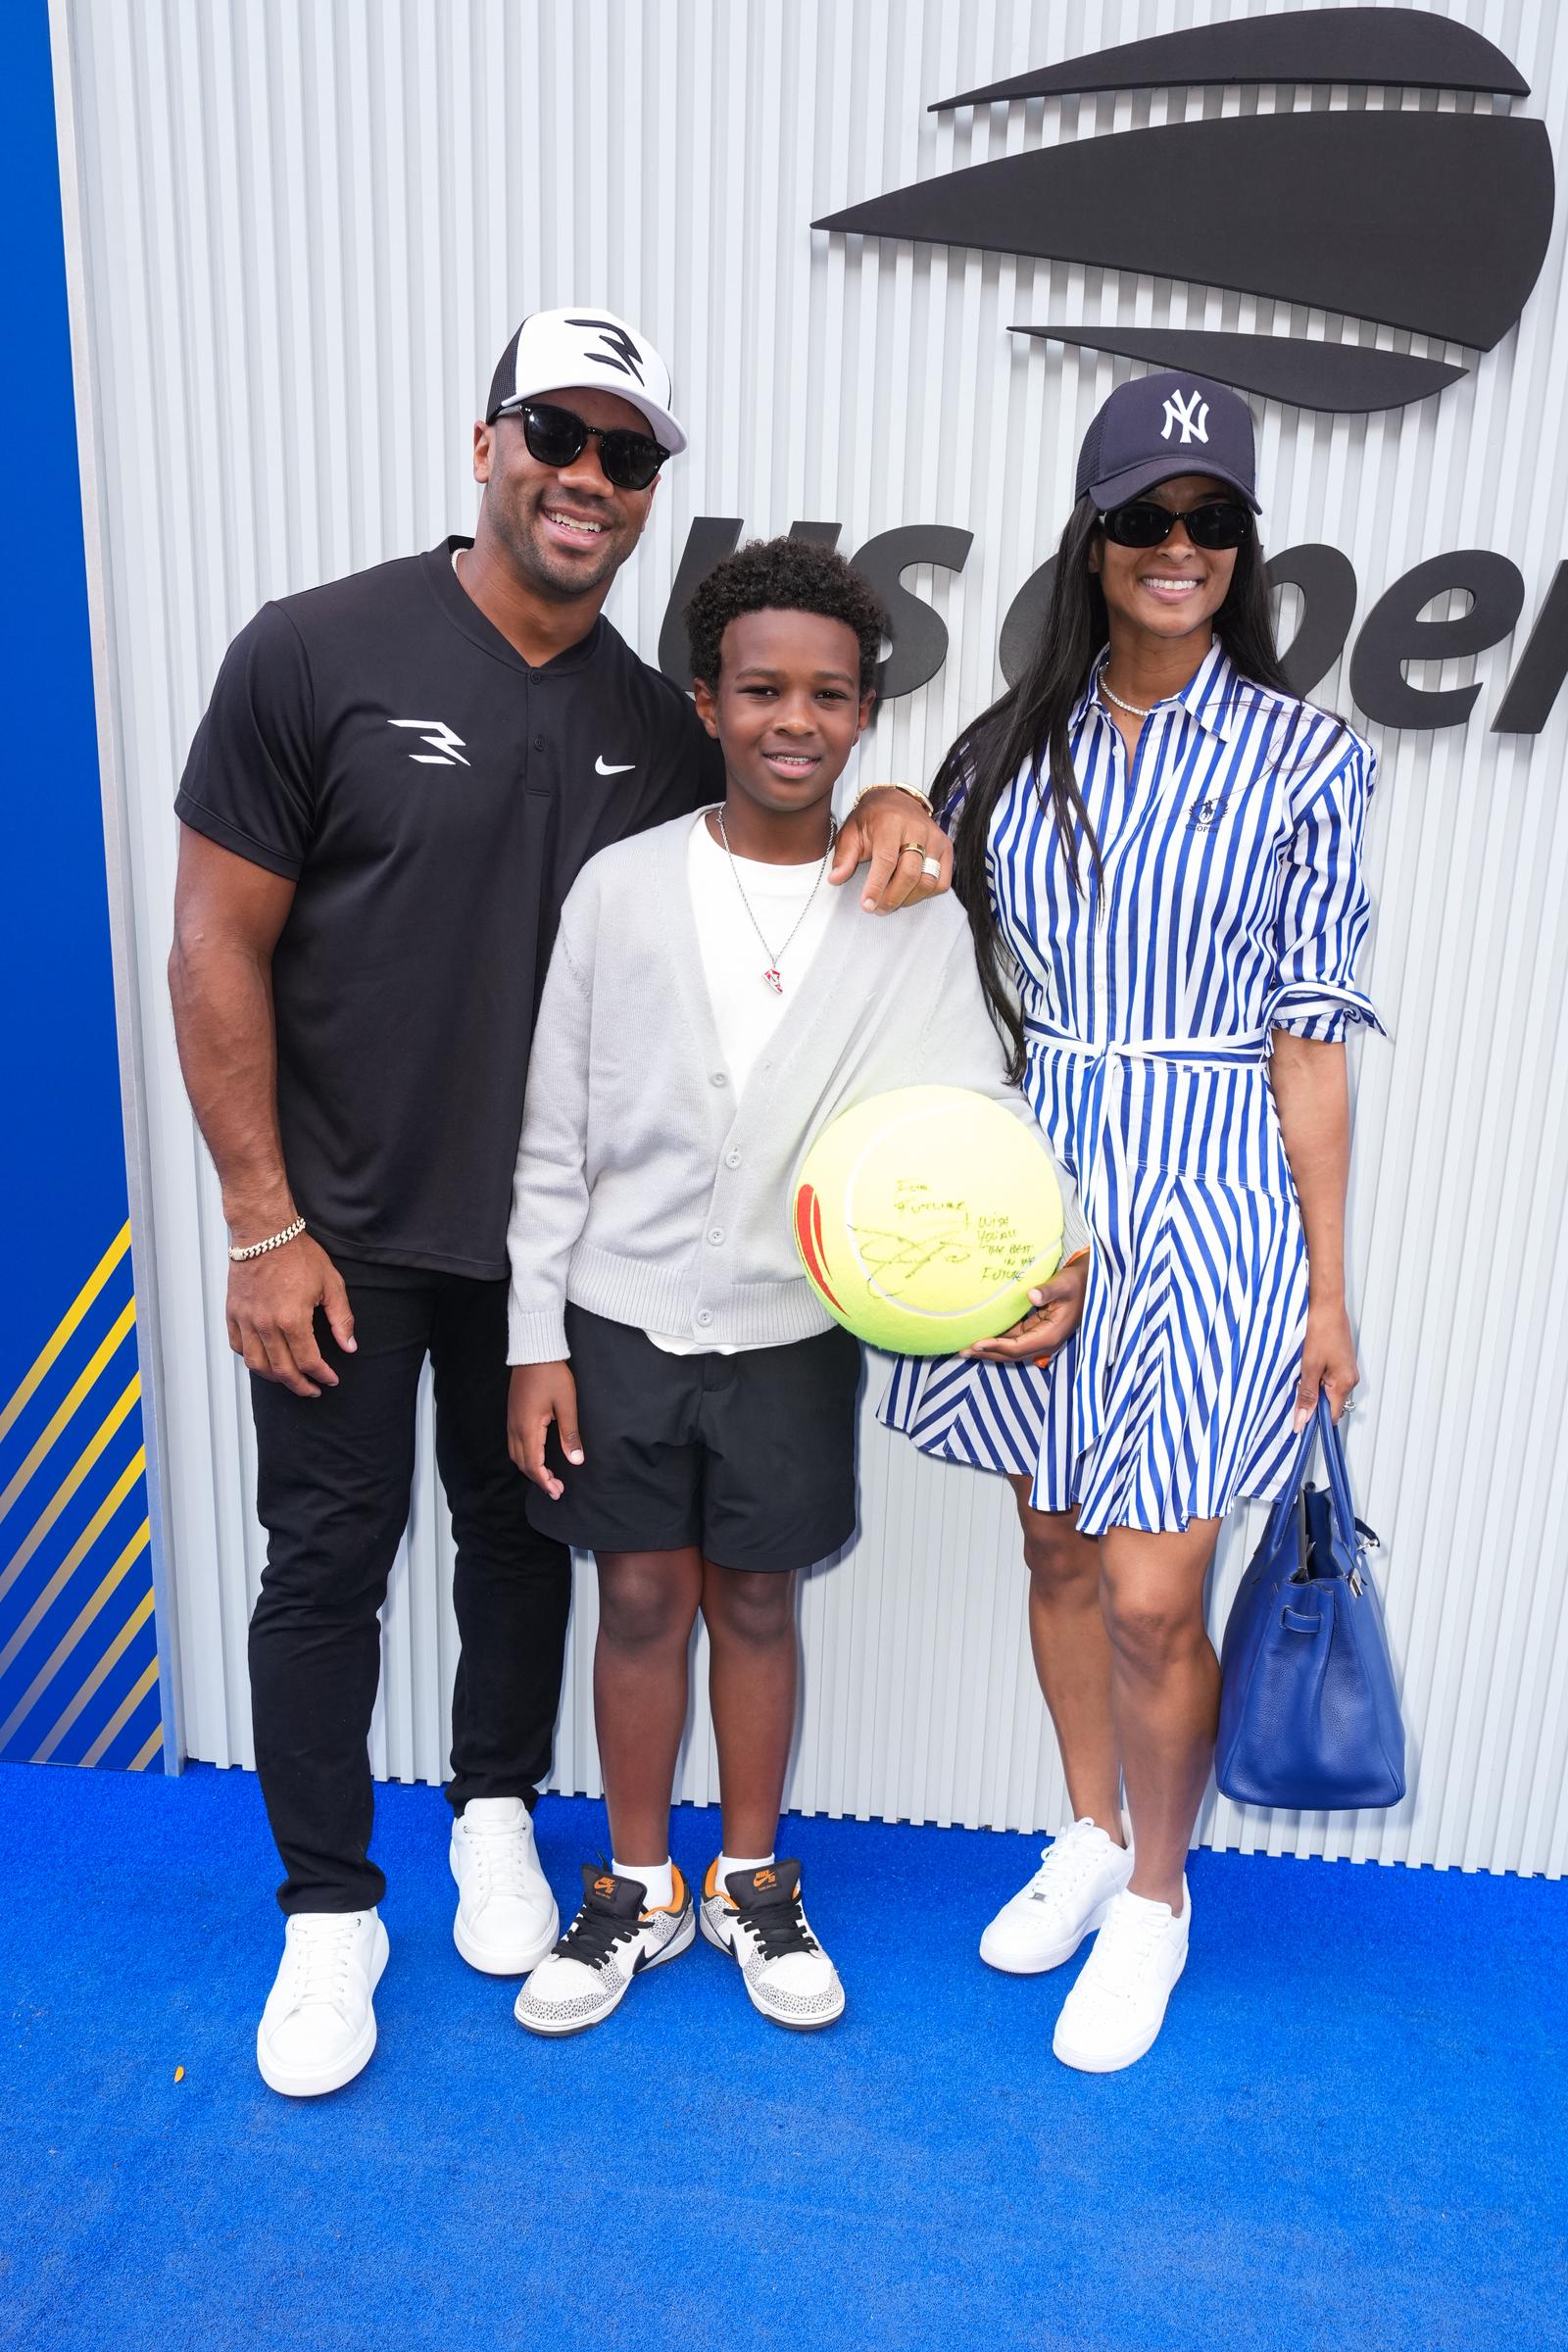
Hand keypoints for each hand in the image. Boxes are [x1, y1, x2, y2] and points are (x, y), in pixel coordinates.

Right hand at [226, 1231, 354, 1397]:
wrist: (265, 1233)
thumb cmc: (298, 1254)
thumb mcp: (331, 1284)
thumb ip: (341, 1319)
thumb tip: (349, 1346)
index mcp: (293, 1319)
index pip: (308, 1361)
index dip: (322, 1375)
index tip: (331, 1379)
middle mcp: (266, 1324)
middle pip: (282, 1371)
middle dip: (301, 1385)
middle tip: (312, 1389)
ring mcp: (246, 1320)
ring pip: (257, 1364)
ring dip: (275, 1378)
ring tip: (289, 1379)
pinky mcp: (233, 1313)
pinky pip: (238, 1346)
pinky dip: (251, 1358)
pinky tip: (264, 1359)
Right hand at [508, 1362, 582, 1497]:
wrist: (534, 1352)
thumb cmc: (552, 1375)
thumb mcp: (566, 1404)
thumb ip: (570, 1434)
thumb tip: (575, 1460)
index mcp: (528, 1428)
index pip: (533, 1465)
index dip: (545, 1481)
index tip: (557, 1491)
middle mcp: (515, 1428)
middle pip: (522, 1463)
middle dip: (539, 1479)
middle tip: (557, 1488)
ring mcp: (512, 1421)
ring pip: (516, 1455)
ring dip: (531, 1468)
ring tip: (549, 1475)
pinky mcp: (513, 1415)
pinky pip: (514, 1444)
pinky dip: (525, 1456)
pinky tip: (537, 1456)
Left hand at [829, 786, 952, 912]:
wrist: (897, 801)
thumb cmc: (872, 820)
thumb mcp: (851, 832)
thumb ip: (844, 856)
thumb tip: (835, 879)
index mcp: (891, 823)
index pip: (887, 860)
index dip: (876, 886)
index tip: (867, 905)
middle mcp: (917, 829)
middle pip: (910, 874)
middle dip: (892, 898)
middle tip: (877, 909)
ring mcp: (935, 839)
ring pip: (927, 881)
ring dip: (908, 899)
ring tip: (890, 902)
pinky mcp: (946, 848)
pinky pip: (942, 882)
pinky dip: (926, 894)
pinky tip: (909, 893)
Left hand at [962, 1252, 1088, 1363]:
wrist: (1089, 1284)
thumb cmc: (1076, 1283)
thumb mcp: (1063, 1284)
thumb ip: (1047, 1290)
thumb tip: (1031, 1295)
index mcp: (1051, 1335)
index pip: (1018, 1347)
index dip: (996, 1347)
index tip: (975, 1344)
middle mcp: (1045, 1342)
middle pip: (1011, 1354)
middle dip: (987, 1354)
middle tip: (961, 1351)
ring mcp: (1041, 1339)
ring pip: (1011, 1350)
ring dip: (990, 1350)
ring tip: (965, 1348)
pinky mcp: (1037, 1332)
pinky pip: (1014, 1340)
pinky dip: (998, 1340)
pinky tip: (982, 1336)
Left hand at [1292, 1298, 1359, 1429]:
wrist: (1327, 1306)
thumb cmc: (1321, 1331)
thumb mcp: (1309, 1367)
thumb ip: (1306, 1395)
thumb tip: (1303, 1420)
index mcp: (1344, 1383)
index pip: (1333, 1416)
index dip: (1316, 1419)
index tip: (1300, 1418)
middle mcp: (1350, 1379)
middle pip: (1330, 1403)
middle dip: (1313, 1400)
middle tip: (1298, 1385)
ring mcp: (1347, 1370)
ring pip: (1328, 1390)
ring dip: (1313, 1386)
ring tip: (1303, 1370)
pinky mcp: (1342, 1362)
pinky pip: (1329, 1377)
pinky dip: (1317, 1375)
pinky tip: (1308, 1363)